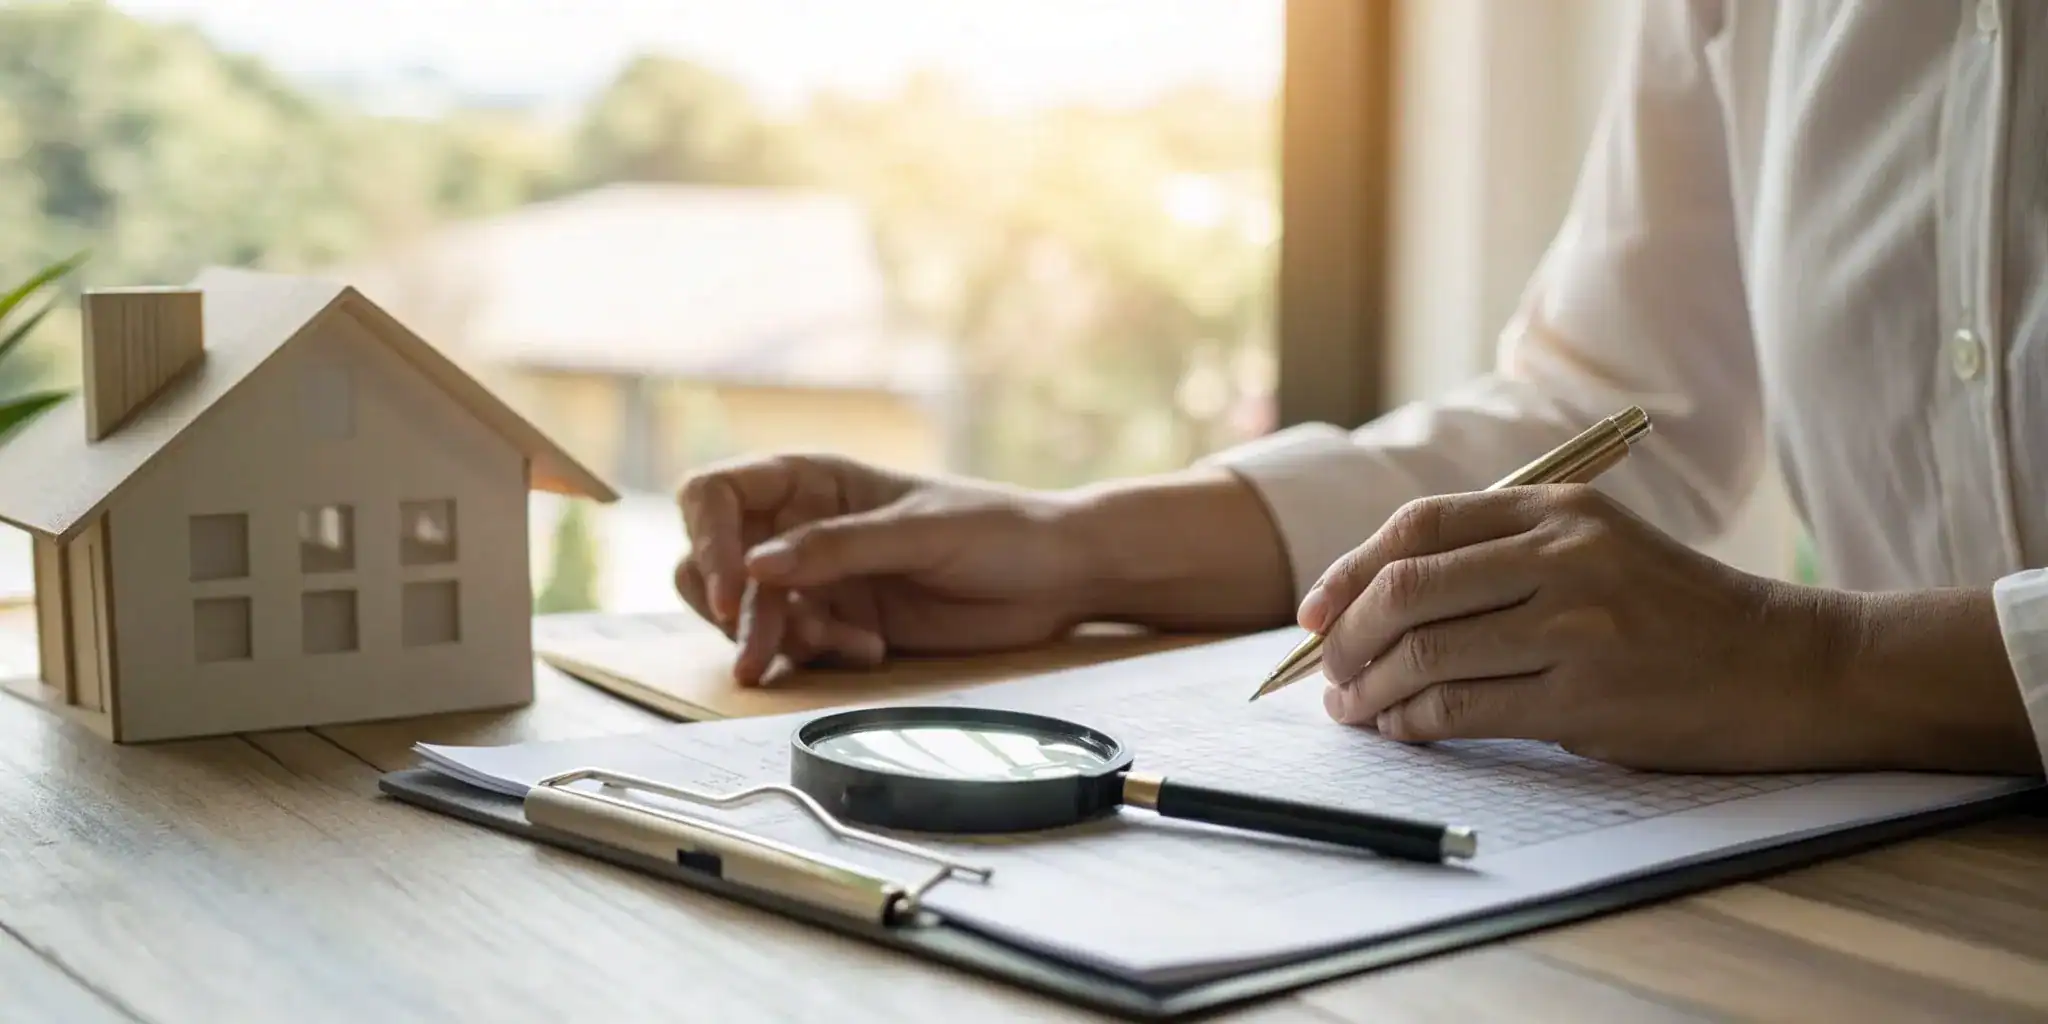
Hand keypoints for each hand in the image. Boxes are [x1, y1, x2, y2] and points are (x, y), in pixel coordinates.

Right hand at [675, 453, 1094, 683]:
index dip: (709, 538)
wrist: (1057, 579)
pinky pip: (791, 649)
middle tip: (760, 643)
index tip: (738, 589)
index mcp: (813, 480)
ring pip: (746, 616)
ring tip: (842, 646)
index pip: (716, 494)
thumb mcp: (919, 531)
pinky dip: (816, 657)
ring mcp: (818, 580)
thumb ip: (839, 546)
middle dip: (730, 605)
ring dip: (776, 640)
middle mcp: (802, 528)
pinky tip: (870, 651)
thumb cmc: (1000, 529)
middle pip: (709, 562)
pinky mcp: (841, 626)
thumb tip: (756, 567)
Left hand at [1302, 485, 1863, 771]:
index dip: (1350, 570)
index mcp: (1557, 509)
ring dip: (1370, 690)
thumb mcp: (1596, 548)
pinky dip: (1413, 724)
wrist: (1785, 666)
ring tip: (1353, 709)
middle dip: (1344, 637)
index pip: (1419, 527)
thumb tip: (1375, 598)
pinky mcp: (1583, 696)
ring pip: (1425, 654)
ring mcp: (1573, 626)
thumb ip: (1502, 556)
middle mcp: (1561, 556)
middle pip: (1407, 589)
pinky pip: (1462, 708)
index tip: (1314, 612)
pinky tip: (1402, 730)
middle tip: (1325, 671)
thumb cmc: (1675, 614)